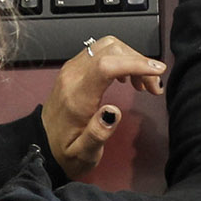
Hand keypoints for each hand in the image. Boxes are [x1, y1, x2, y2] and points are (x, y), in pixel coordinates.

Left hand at [41, 36, 166, 177]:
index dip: (135, 63)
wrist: (41, 144)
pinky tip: (128, 78)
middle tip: (154, 87)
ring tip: (143, 84)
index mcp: (76, 97)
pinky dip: (121, 59)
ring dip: (131, 58)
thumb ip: (97, 134)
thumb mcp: (82, 154)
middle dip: (139, 62)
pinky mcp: (75, 67)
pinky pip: (102, 51)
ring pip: (108, 46)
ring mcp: (72, 68)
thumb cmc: (65, 151)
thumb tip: (113, 112)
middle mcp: (73, 76)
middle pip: (111, 50)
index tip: (158, 71)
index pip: (106, 66)